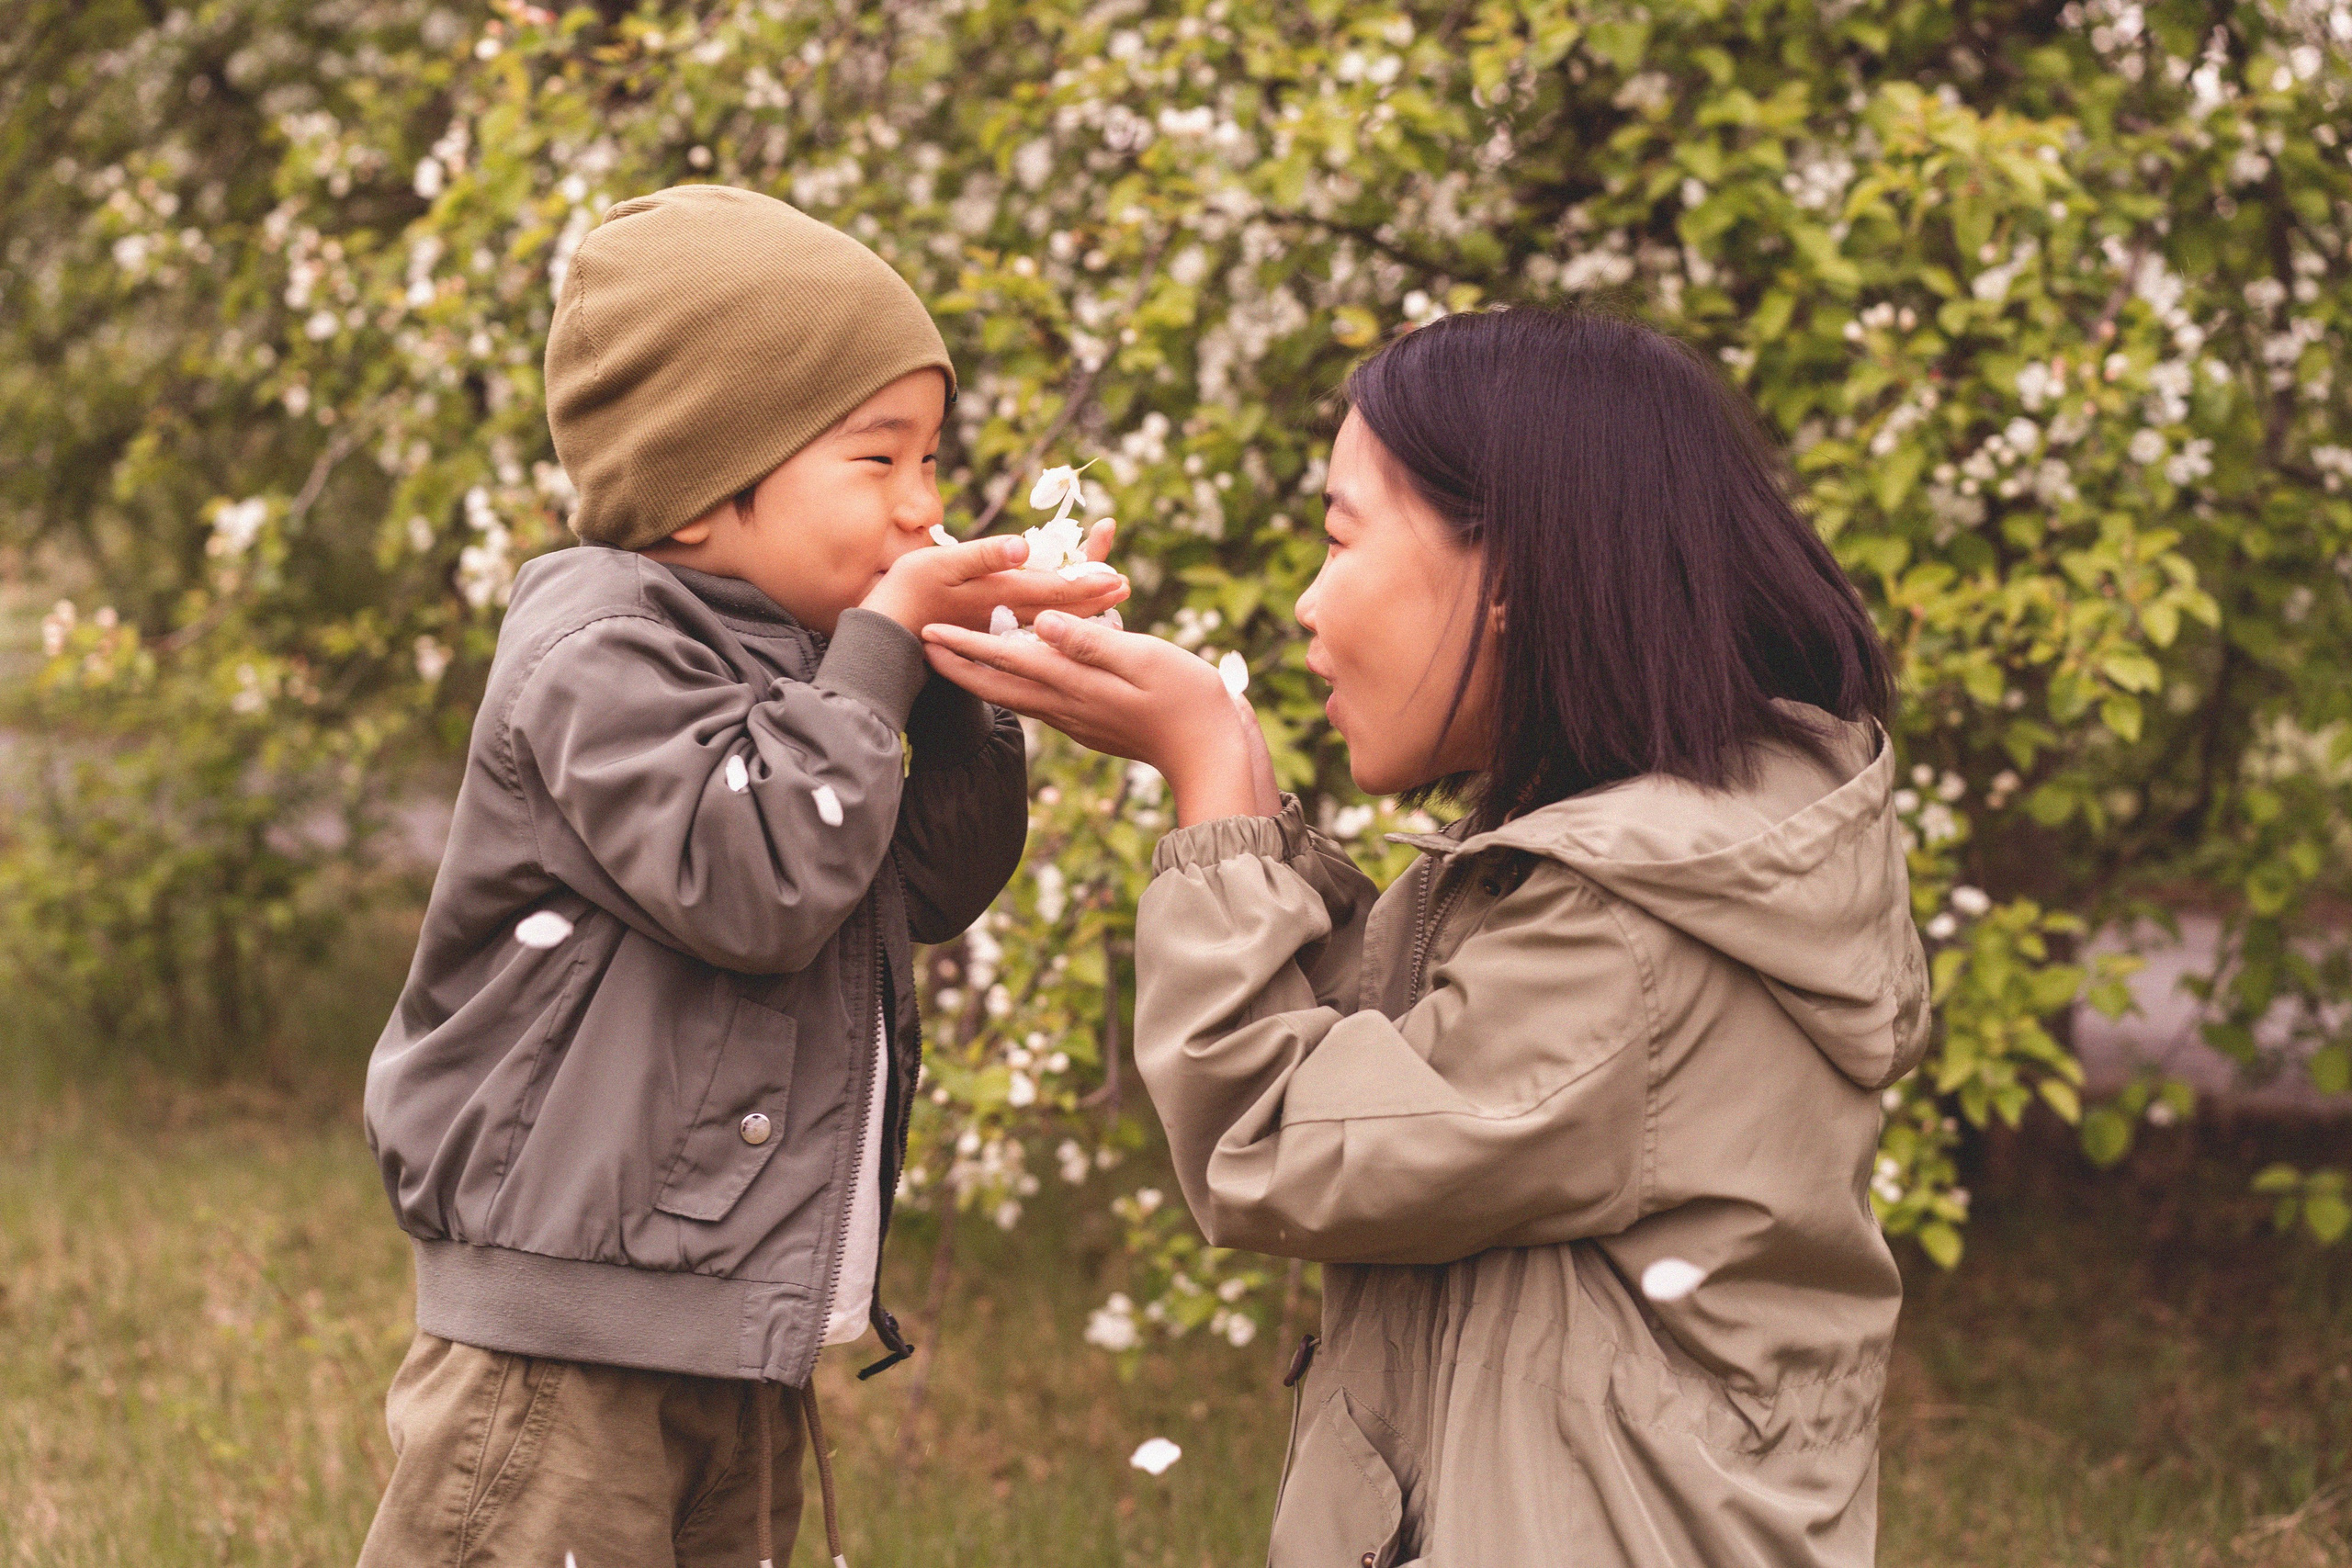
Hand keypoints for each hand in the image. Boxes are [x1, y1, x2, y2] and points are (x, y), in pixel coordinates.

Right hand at [862, 520, 1127, 634]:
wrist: (879, 640)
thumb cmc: (904, 594)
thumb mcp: (940, 565)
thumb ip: (984, 556)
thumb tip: (1025, 545)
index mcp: (1002, 595)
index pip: (1056, 589)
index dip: (1088, 581)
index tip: (1119, 577)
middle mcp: (1006, 616)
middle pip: (1059, 605)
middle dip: (1092, 593)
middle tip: (1124, 585)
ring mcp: (997, 628)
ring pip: (1046, 618)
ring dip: (1076, 608)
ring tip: (1104, 601)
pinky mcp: (984, 634)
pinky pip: (1027, 629)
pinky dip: (1048, 621)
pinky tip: (1058, 622)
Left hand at [920, 609, 1275, 825]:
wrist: (1210, 753)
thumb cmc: (1187, 699)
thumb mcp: (1143, 659)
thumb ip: (1091, 641)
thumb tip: (1042, 623)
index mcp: (1075, 684)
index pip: (1008, 660)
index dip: (966, 644)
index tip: (928, 631)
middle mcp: (1068, 705)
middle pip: (1000, 684)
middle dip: (958, 664)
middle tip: (921, 646)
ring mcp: (1078, 720)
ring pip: (1018, 695)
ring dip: (983, 676)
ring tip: (956, 660)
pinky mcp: (1091, 725)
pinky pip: (1043, 700)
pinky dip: (1018, 684)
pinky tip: (1016, 677)